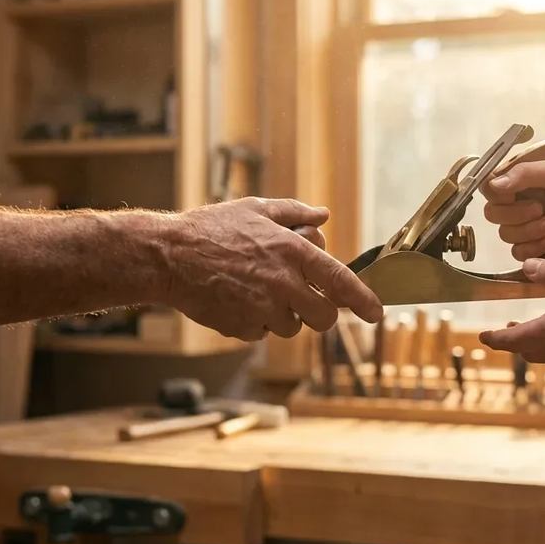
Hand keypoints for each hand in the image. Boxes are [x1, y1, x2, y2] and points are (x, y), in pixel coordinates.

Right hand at [166, 197, 383, 340]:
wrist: (168, 257)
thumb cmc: (211, 228)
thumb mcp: (256, 210)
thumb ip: (294, 214)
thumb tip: (323, 216)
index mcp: (293, 252)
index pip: (341, 282)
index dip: (364, 300)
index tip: (377, 314)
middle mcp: (283, 283)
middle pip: (324, 317)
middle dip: (320, 313)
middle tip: (307, 301)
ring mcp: (263, 309)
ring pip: (292, 328)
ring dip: (284, 316)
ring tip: (257, 291)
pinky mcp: (242, 328)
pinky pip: (262, 334)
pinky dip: (256, 322)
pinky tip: (237, 300)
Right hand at [482, 158, 544, 260]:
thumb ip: (527, 174)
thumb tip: (495, 184)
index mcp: (525, 180)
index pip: (491, 187)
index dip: (497, 194)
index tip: (512, 195)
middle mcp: (522, 202)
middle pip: (493, 214)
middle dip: (516, 215)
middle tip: (540, 209)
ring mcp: (530, 226)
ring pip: (506, 235)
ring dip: (529, 232)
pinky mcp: (539, 248)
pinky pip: (519, 254)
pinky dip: (533, 249)